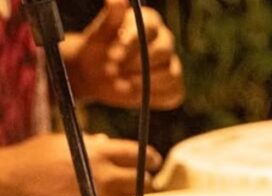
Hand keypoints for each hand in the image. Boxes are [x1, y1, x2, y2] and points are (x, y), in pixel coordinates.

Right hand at [0, 133, 161, 195]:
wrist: (3, 186)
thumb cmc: (28, 161)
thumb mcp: (61, 143)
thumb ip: (90, 145)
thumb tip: (108, 143)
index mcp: (98, 153)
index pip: (140, 155)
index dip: (151, 160)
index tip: (153, 163)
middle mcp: (103, 177)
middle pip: (143, 183)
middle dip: (146, 184)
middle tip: (144, 185)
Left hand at [61, 0, 183, 109]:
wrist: (95, 77)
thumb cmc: (96, 52)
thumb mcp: (98, 36)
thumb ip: (109, 19)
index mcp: (148, 22)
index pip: (150, 26)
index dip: (134, 40)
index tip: (114, 53)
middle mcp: (164, 41)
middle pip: (165, 50)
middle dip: (139, 63)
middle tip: (115, 69)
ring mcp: (171, 64)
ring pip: (172, 73)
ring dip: (146, 82)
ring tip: (122, 83)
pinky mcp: (173, 86)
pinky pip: (174, 93)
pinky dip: (156, 97)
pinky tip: (137, 94)